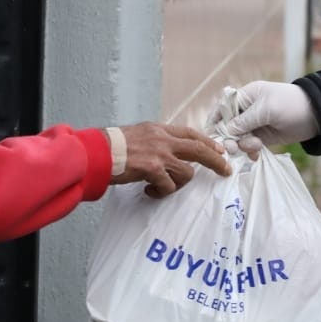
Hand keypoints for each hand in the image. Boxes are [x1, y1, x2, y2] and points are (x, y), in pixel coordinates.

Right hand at [110, 123, 230, 197]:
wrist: (95, 152)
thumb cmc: (111, 146)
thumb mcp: (137, 135)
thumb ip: (154, 141)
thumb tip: (166, 151)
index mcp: (158, 129)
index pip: (190, 133)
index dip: (207, 142)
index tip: (219, 149)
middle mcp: (162, 139)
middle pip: (199, 149)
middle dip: (216, 161)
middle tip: (225, 170)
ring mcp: (159, 154)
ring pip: (186, 173)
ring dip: (177, 184)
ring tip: (161, 187)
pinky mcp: (152, 169)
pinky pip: (168, 186)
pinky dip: (161, 192)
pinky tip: (149, 191)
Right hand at [218, 82, 320, 158]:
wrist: (316, 116)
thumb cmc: (290, 105)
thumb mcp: (265, 109)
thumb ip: (244, 121)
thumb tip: (226, 132)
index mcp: (245, 96)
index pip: (222, 108)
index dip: (215, 121)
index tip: (212, 136)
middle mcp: (247, 111)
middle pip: (228, 127)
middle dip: (229, 138)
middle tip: (234, 148)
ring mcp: (255, 125)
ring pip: (238, 139)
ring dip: (243, 145)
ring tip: (255, 146)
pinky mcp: (263, 137)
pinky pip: (249, 146)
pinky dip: (250, 151)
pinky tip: (257, 154)